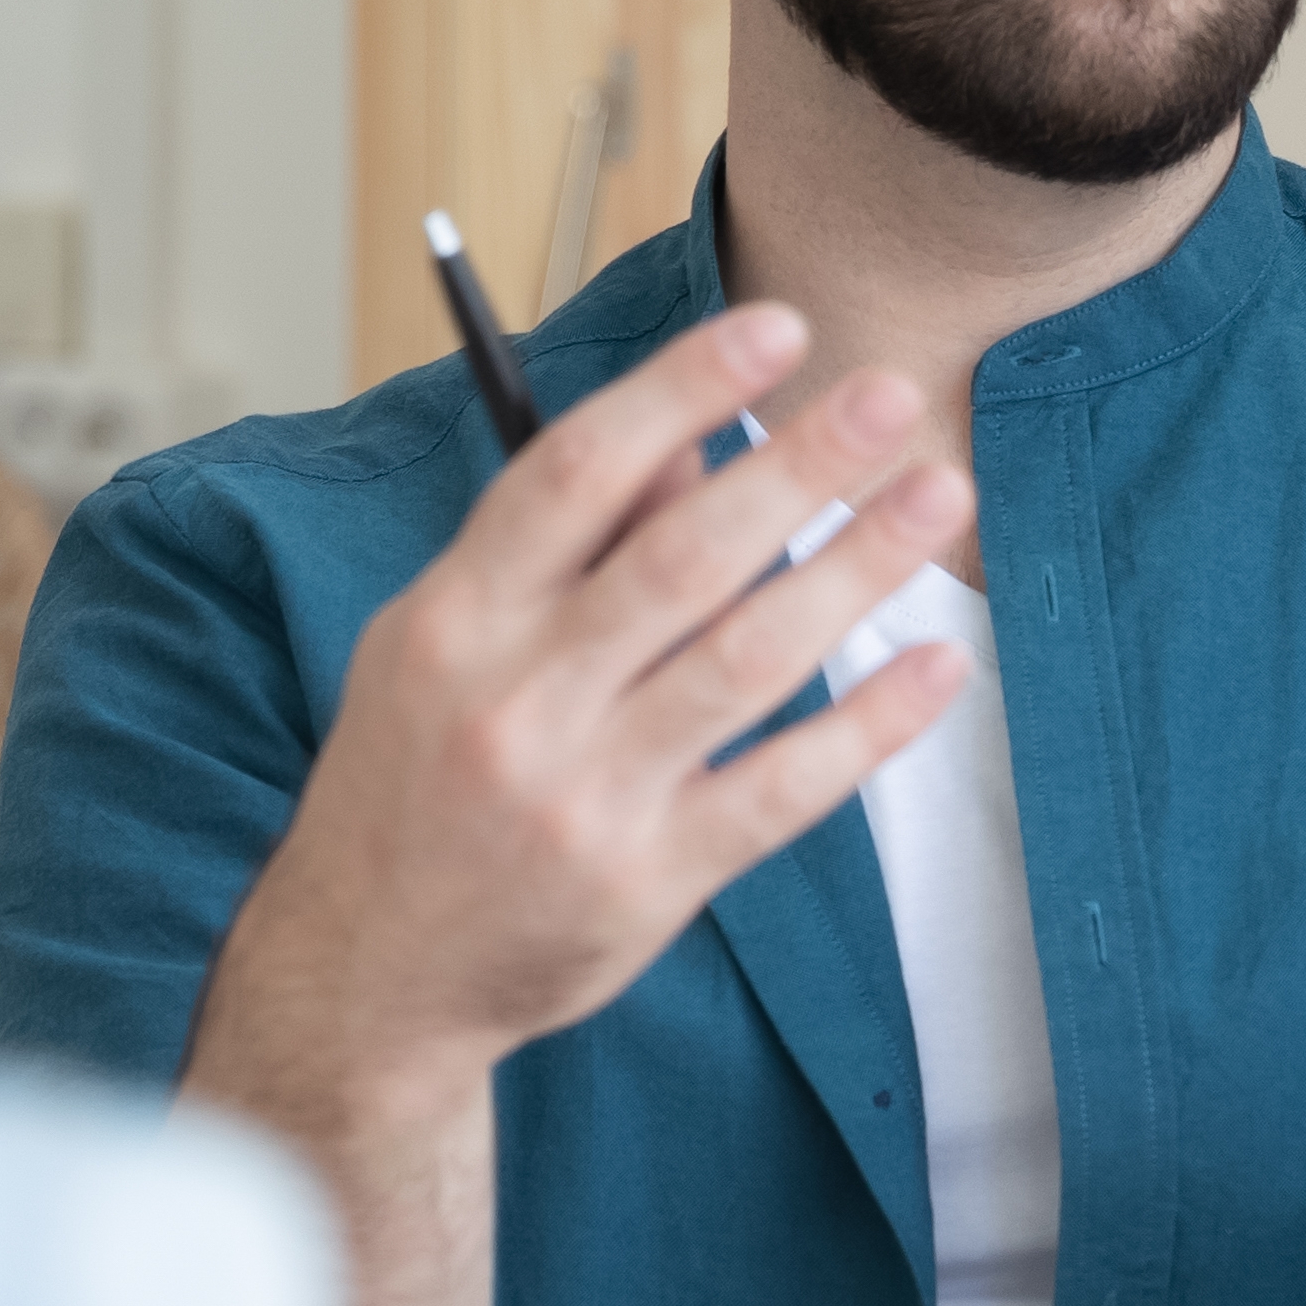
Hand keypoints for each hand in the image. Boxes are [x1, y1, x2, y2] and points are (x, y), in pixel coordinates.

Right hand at [193, 304, 968, 1117]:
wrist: (369, 976)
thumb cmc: (414, 782)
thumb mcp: (443, 646)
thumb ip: (557, 551)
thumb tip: (686, 447)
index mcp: (455, 620)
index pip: (573, 473)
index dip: (679, 391)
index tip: (774, 329)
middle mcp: (516, 701)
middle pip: (679, 557)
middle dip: (794, 466)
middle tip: (888, 395)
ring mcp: (585, 796)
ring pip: (745, 660)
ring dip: (854, 570)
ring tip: (936, 495)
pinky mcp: (647, 880)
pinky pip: (780, 789)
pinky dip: (865, 725)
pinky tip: (934, 665)